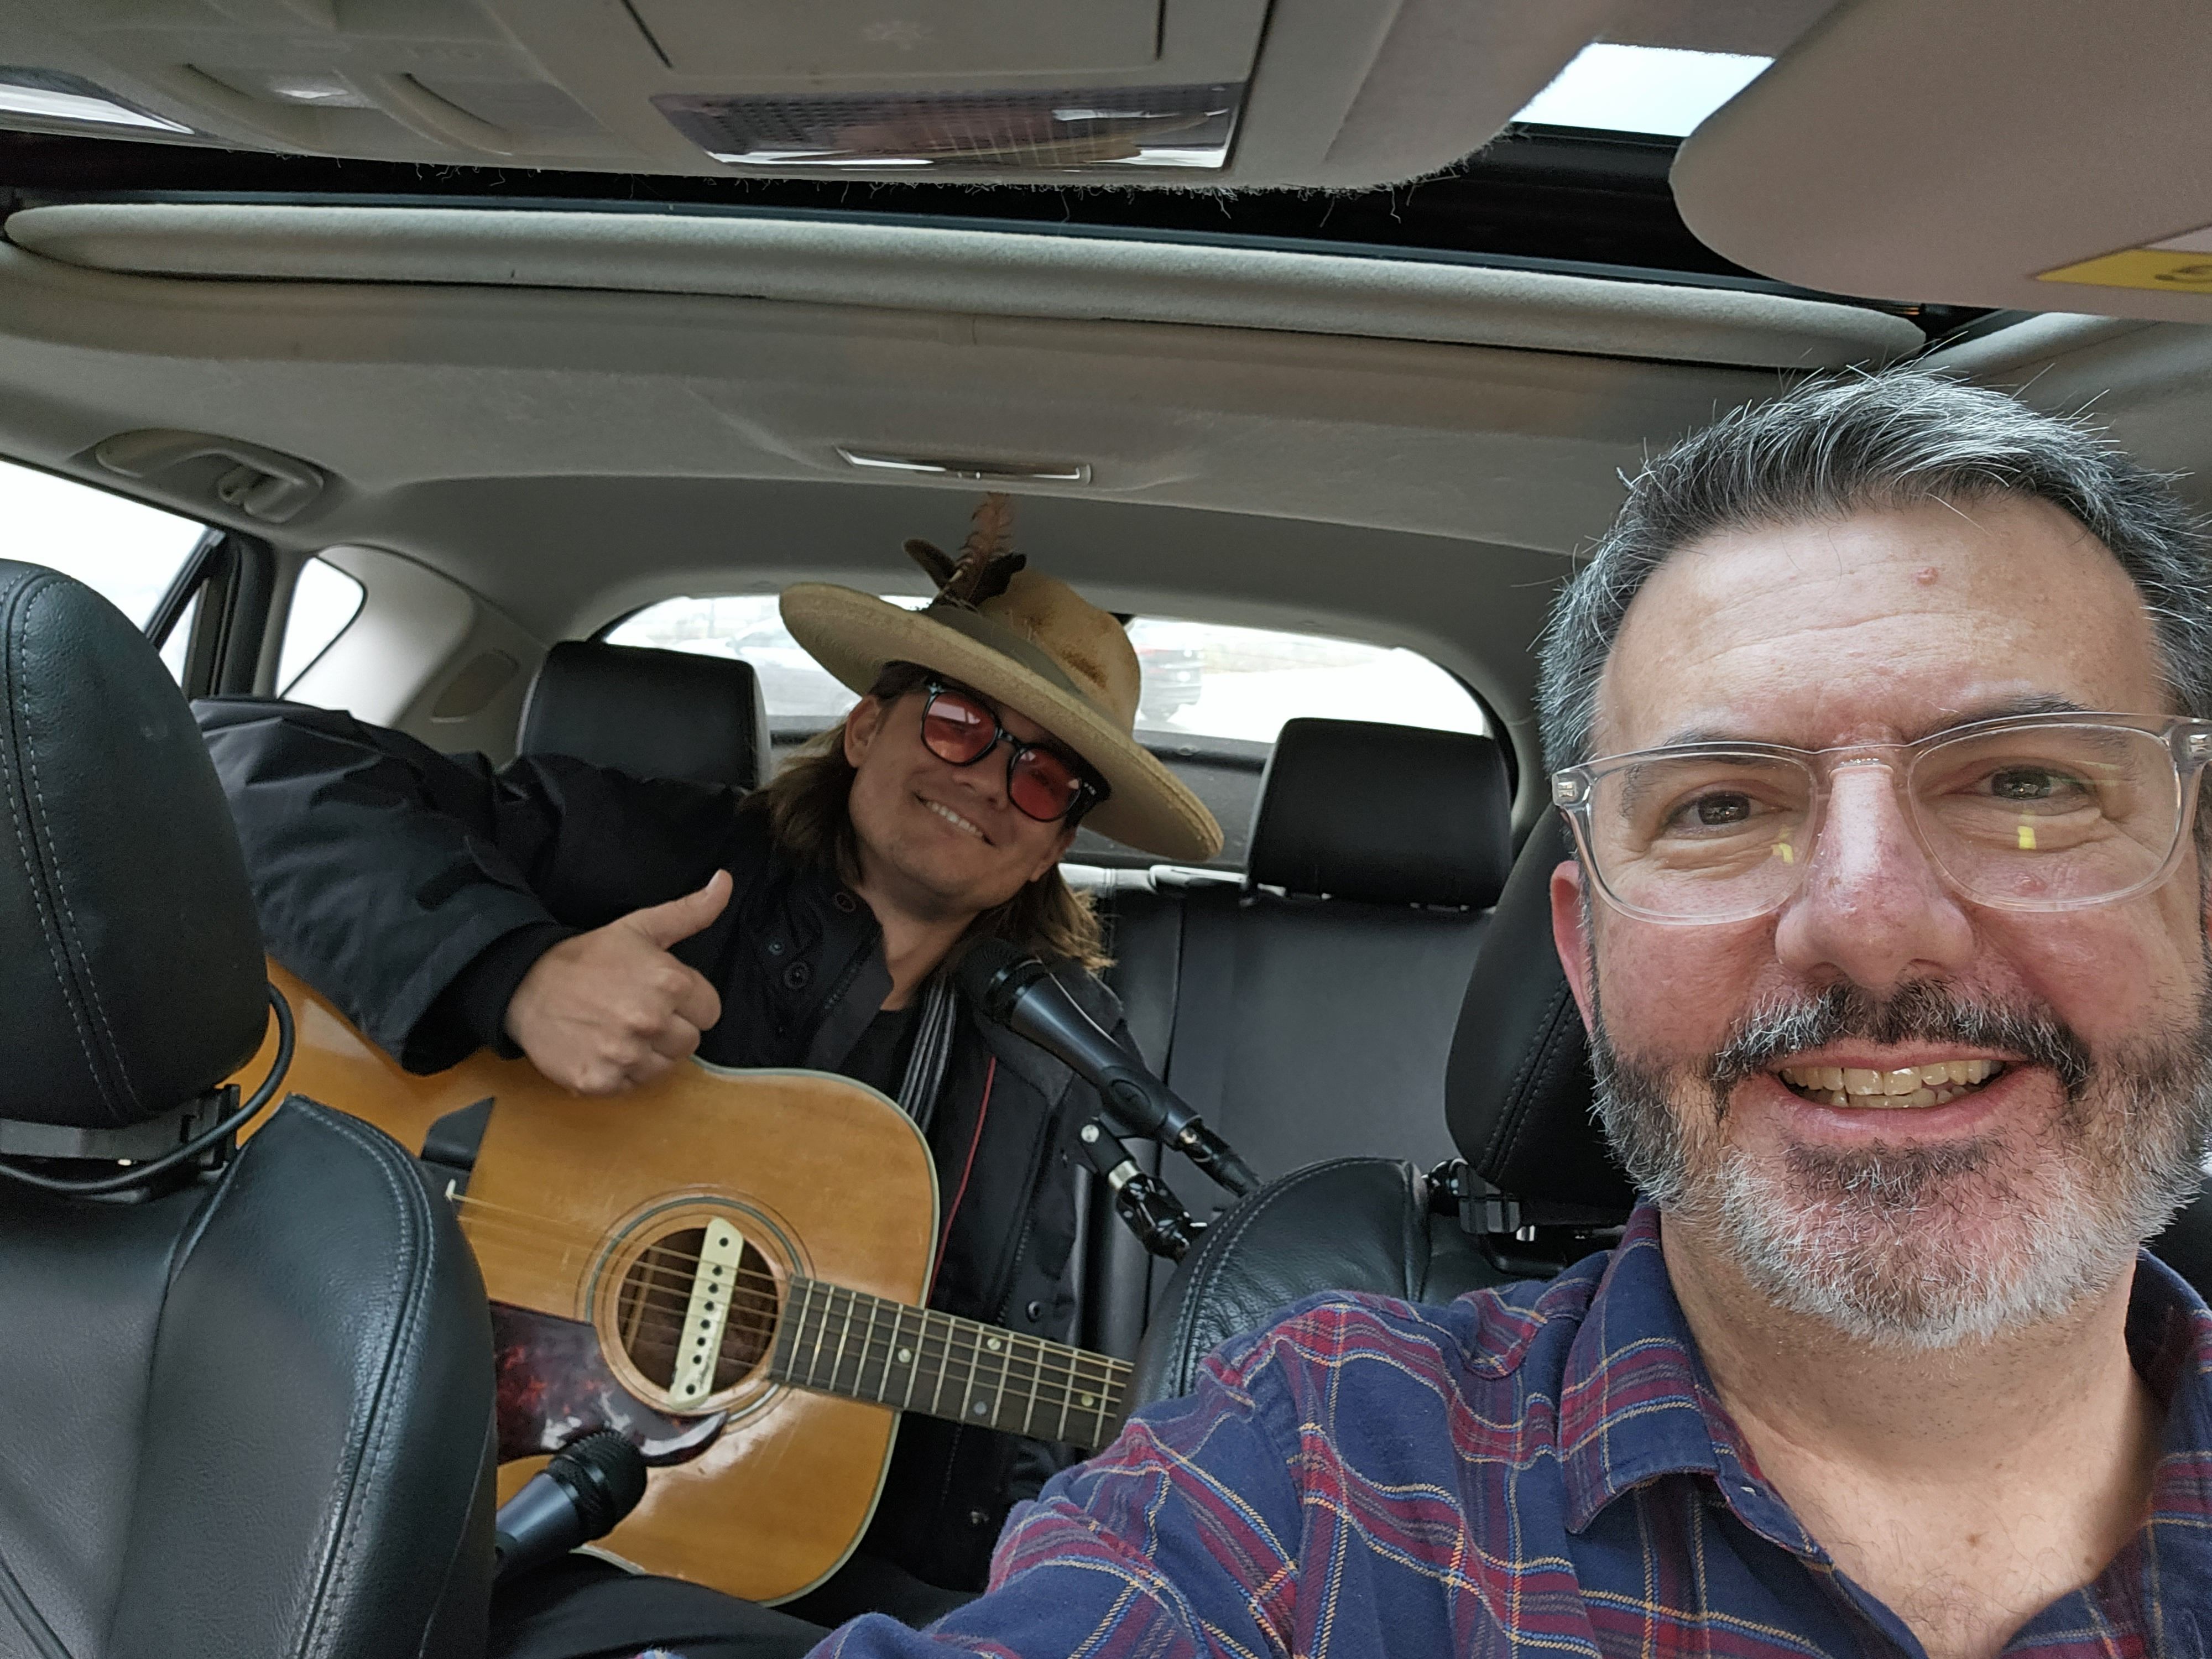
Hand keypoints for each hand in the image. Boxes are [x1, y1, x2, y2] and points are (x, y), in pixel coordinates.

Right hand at [503, 870, 731, 1094]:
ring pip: (664, 1067)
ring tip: (620, 1029)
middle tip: (638, 1011)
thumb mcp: (641, 926)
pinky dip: (621, 1072)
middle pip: (690, 1042)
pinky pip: (632, 1086)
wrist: (526, 985)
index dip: (689, 1003)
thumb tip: (725, 882)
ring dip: (648, 1053)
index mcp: (669, 982)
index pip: (711, 1011)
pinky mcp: (601, 1081)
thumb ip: (691, 911)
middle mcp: (650, 1021)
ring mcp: (625, 1055)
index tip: (664, 995)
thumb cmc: (589, 957)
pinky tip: (603, 1047)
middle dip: (671, 1028)